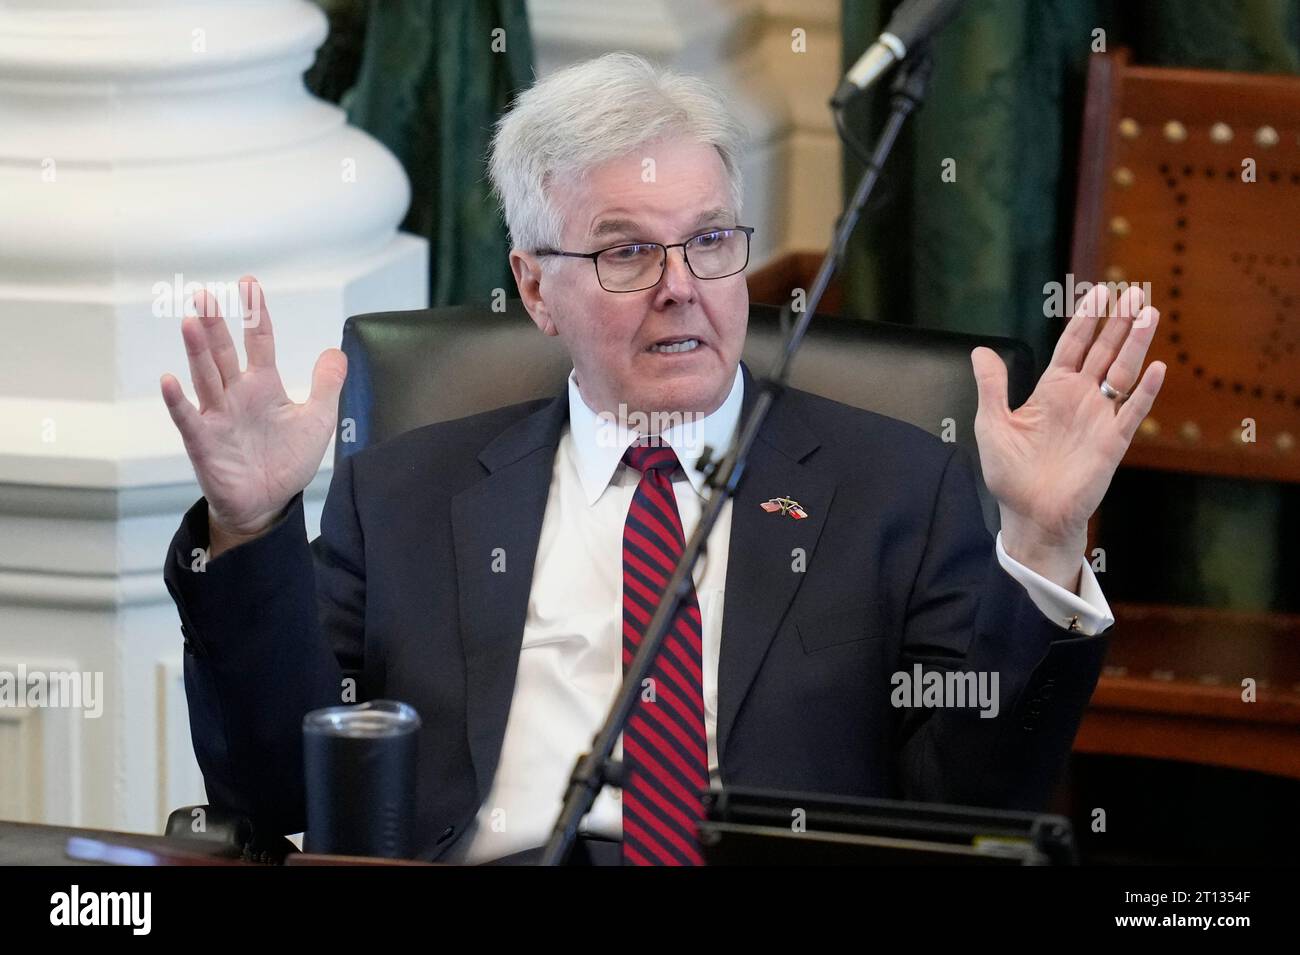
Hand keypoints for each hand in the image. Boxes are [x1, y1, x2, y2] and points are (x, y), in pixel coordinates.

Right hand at [160, 276, 346, 537]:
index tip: (249, 283)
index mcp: (263, 385)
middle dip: (215, 324)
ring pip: (205, 376)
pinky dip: (177, 400)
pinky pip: (188, 417)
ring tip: (190, 323)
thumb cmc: (287, 460)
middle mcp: (236, 394)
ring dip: (197, 351)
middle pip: (223, 352)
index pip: (258, 341)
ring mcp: (217, 415)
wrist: (268, 502)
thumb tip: (336, 351)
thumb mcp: (317, 420)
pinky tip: (168, 380)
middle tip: (204, 295)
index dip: (255, 314)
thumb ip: (326, 385)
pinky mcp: (204, 441)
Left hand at [970, 284, 1165, 588]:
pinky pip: (1132, 413)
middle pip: (1104, 352)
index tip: (1098, 291)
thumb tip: (980, 351)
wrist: (1030, 516)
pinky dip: (1144, 392)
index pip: (1073, 346)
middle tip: (1134, 292)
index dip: (1086, 319)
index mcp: (1052, 391)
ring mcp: (1098, 419)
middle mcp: (1079, 399)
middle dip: (1118, 322)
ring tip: (1148, 314)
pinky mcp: (1111, 443)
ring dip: (1136, 345)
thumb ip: (992, 387)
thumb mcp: (992, 424)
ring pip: (1122, 373)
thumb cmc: (1011, 475)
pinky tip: (1156, 368)